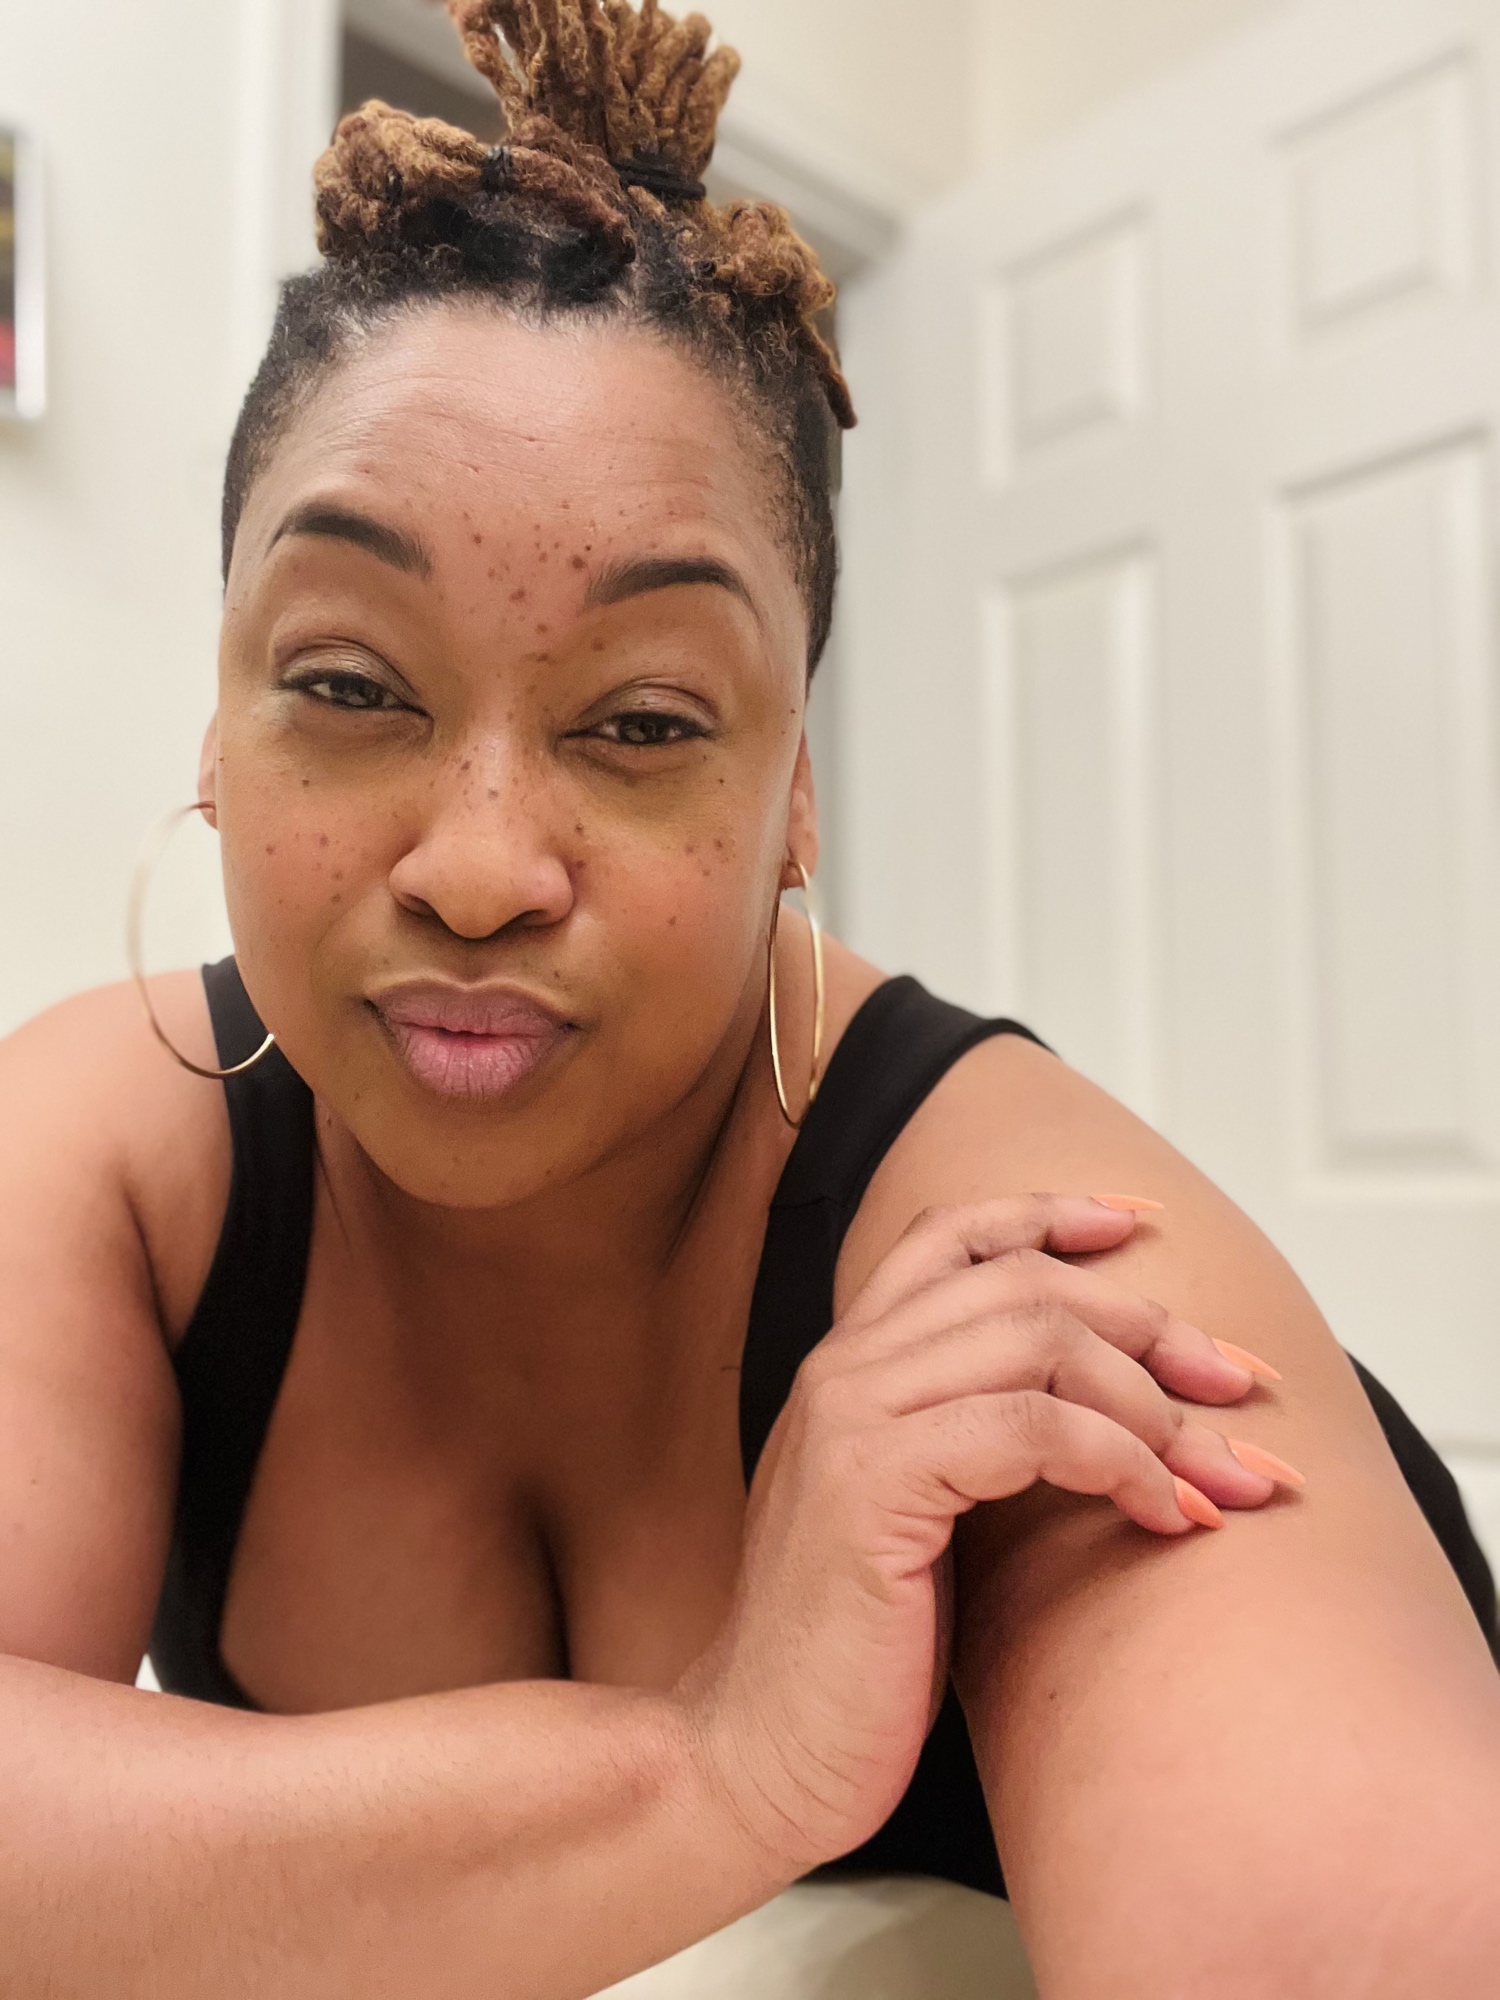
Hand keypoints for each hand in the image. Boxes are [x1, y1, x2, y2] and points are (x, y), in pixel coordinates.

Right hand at [680, 1195, 1285, 1874]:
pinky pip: (1033, 1429)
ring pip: (1039, 1340)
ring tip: (1220, 1473)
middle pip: (1024, 1284)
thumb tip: (1105, 1410)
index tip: (1140, 1222)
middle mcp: (844, 1369)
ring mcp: (852, 1419)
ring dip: (1156, 1402)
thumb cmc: (853, 1654)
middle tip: (1237, 1384)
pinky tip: (1166, 1518)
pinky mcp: (875, 1486)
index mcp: (848, 1364)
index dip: (1051, 1214)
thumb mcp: (918, 1516)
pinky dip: (1123, 1462)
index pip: (953, 1238)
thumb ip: (975, 1440)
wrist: (758, 1756)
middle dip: (1151, 1325)